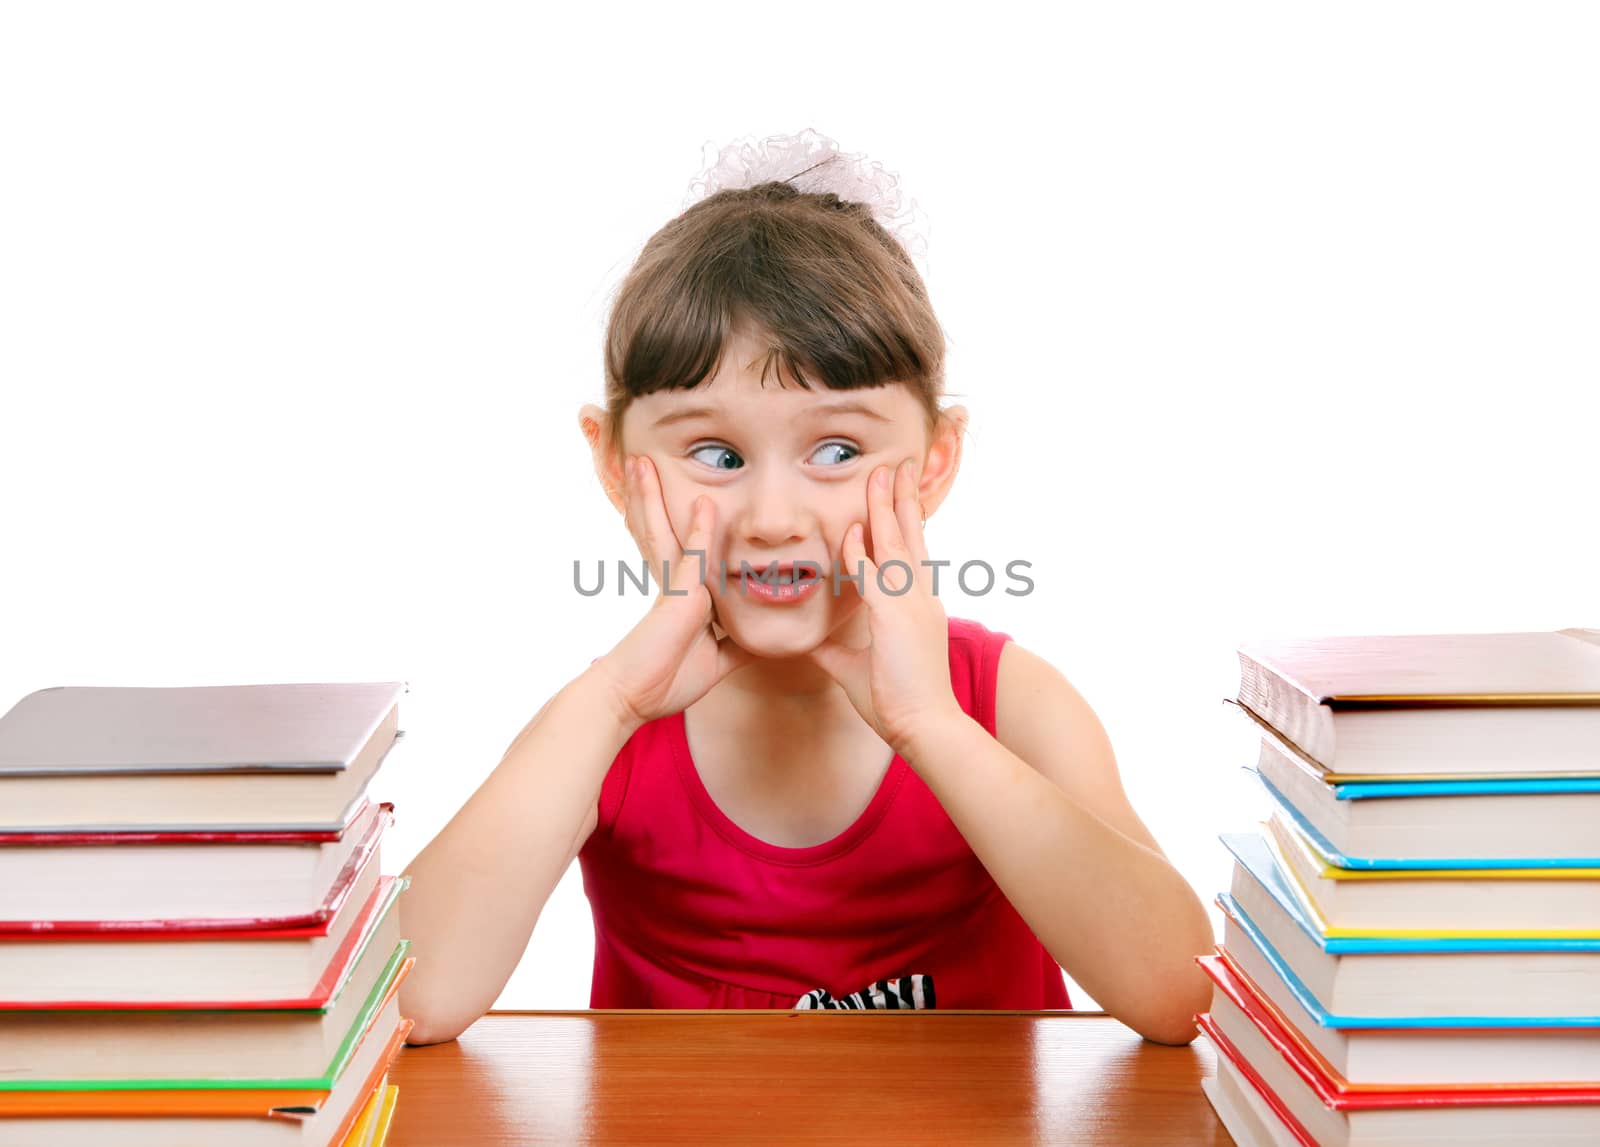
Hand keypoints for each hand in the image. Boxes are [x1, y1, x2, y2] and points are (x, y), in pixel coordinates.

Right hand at [591, 455, 753, 727]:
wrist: (632, 698)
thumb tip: (763, 644)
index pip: (680, 547)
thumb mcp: (714, 662)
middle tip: (642, 463)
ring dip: (653, 496)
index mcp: (682, 595)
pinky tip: (704, 504)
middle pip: (663, 529)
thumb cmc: (664, 681)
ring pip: (665, 531)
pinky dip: (700, 531)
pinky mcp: (678, 598)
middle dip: (651, 496)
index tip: (677, 492)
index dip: (676, 520)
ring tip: (641, 462)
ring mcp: (675, 587)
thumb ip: (737, 646)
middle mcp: (675, 584)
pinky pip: (693, 557)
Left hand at [805, 459, 963, 757]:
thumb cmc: (899, 702)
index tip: (894, 498)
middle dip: (901, 500)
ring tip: (881, 472)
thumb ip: (838, 649)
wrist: (927, 726)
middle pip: (910, 536)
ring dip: (886, 507)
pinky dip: (863, 551)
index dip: (901, 523)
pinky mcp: (895, 617)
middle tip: (897, 466)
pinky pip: (874, 575)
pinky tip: (854, 528)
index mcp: (917, 607)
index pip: (909, 554)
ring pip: (896, 544)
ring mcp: (910, 604)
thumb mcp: (858, 668)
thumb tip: (814, 642)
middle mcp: (919, 598)